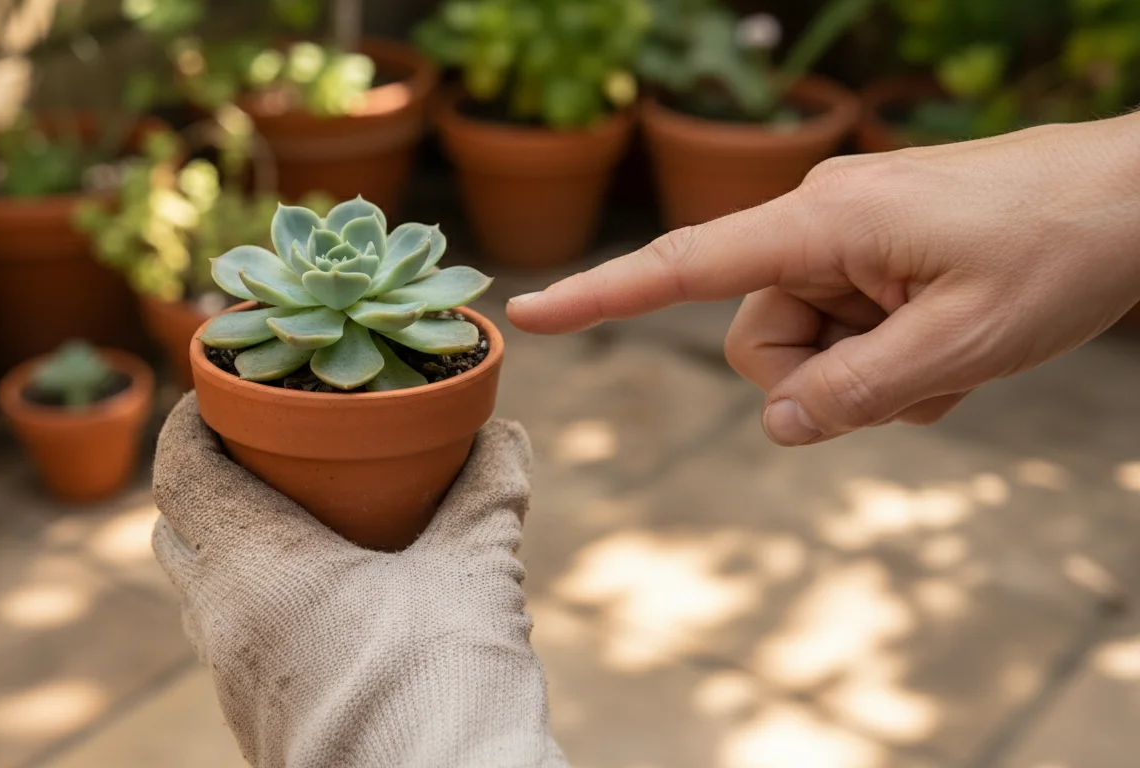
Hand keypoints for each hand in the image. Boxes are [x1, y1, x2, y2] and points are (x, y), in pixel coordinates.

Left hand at [151, 393, 566, 767]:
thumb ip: (486, 493)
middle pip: (179, 532)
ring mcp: (235, 686)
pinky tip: (328, 605)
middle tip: (267, 452)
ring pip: (205, 596)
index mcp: (254, 570)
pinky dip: (260, 605)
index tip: (221, 392)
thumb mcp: (476, 573)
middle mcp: (224, 627)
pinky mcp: (260, 729)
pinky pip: (236, 646)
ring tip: (300, 523)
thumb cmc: (444, 688)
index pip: (181, 474)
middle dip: (210, 484)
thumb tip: (503, 433)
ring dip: (233, 550)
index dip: (189, 421)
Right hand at [508, 112, 1139, 444]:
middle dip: (823, 379)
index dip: (603, 294)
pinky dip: (888, 352)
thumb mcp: (961, 347)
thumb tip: (778, 425)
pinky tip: (949, 340)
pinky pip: (847, 323)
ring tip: (948, 354)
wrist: (1139, 194)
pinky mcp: (875, 246)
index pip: (685, 265)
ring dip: (869, 371)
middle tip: (913, 374)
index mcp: (822, 222)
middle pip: (760, 338)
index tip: (531, 314)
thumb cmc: (1059, 251)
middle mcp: (817, 217)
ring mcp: (847, 231)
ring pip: (806, 340)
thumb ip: (855, 394)